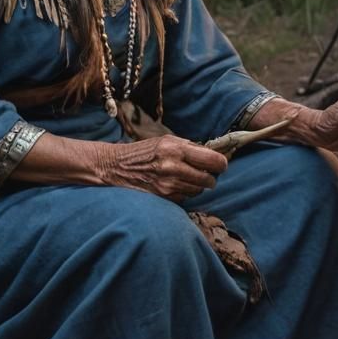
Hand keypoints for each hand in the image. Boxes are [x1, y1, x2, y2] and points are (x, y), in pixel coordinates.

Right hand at [97, 135, 227, 201]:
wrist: (117, 166)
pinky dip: (184, 193)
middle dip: (210, 177)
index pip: (213, 161)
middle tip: (204, 173)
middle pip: (208, 180)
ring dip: (197, 186)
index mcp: (176, 149)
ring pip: (198, 191)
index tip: (220, 165)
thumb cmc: (144, 151)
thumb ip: (191, 147)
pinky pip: (185, 198)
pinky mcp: (163, 197)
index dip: (221, 164)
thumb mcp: (167, 140)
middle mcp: (173, 168)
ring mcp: (168, 185)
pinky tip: (174, 185)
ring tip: (185, 177)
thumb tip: (215, 154)